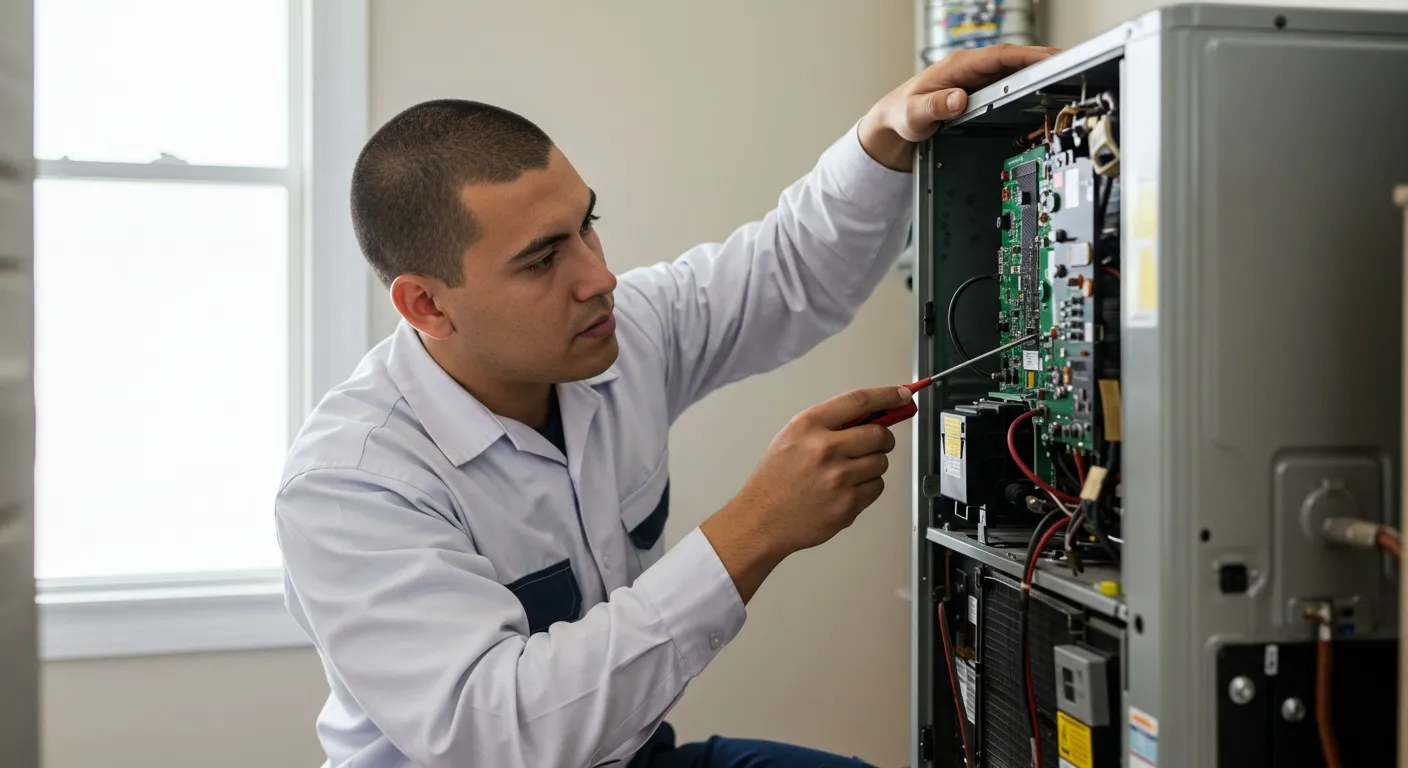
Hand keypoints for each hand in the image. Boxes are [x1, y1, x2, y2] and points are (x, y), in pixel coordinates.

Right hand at [700, 385, 910, 601]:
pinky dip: (868, 488)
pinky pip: (877, 487)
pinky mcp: (847, 504)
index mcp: (808, 426)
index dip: (887, 395)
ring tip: (848, 473)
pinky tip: (846, 490)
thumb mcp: (792, 438)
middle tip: (875, 444)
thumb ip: (829, 424)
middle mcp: (824, 449)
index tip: (903, 393)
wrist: (761, 520)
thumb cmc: (775, 479)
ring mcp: (838, 478)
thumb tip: (871, 415)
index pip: (859, 401)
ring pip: (882, 463)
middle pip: (879, 434)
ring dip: (873, 466)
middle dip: (883, 439)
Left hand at [858, 43, 1058, 170]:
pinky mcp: (979, 93)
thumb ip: (935, 107)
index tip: (1051, 59)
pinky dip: (1027, 87)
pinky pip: (1008, 85)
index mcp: (957, 67)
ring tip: (1066, 79)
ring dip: (1038, 74)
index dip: (1028, 57)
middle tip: (1072, 67)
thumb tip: (959, 98)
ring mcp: (976, 80)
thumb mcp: (915, 115)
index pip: (1000, 56)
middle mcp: (969, 69)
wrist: (894, 124)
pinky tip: (1043, 94)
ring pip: (1014, 72)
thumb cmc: (900, 115)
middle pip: (1014, 60)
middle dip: (1043, 61)